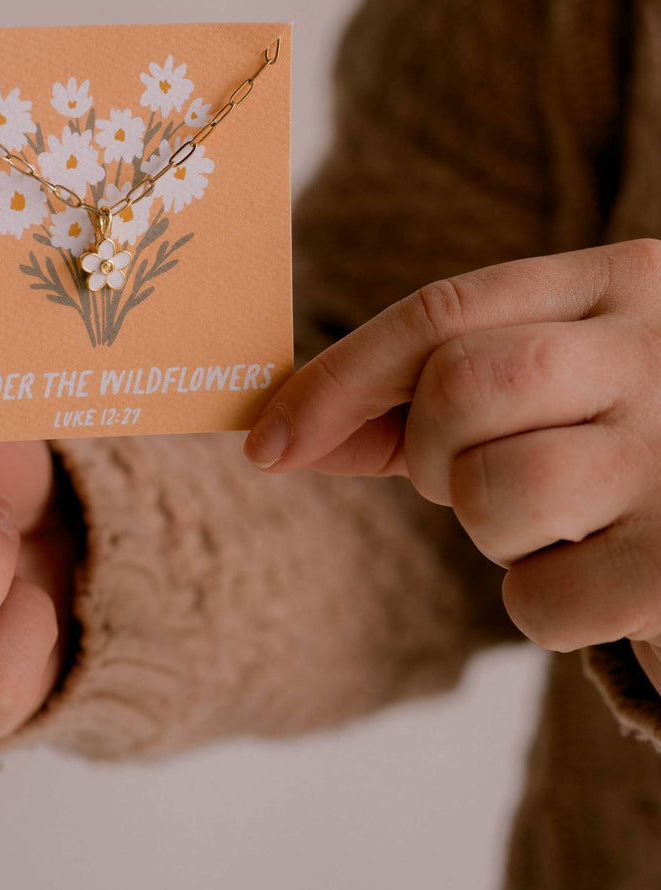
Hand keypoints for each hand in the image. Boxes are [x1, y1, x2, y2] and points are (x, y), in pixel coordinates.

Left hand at [243, 240, 660, 692]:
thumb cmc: (627, 451)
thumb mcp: (550, 389)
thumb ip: (423, 399)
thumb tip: (279, 435)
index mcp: (621, 282)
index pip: (444, 311)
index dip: (339, 378)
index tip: (267, 442)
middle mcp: (657, 350)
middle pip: (459, 387)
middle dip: (433, 453)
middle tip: (474, 479)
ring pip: (490, 492)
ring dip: (492, 531)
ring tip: (559, 523)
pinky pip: (537, 600)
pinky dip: (542, 607)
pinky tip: (602, 579)